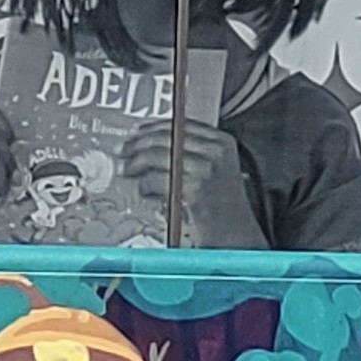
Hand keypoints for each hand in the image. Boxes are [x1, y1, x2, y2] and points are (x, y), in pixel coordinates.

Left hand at [127, 120, 257, 246]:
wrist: (238, 237)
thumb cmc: (225, 209)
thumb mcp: (216, 170)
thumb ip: (191, 154)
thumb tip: (154, 145)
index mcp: (222, 143)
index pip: (180, 124)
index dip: (152, 128)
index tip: (136, 133)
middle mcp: (215, 152)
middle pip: (165, 137)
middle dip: (138, 144)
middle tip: (123, 151)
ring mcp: (205, 170)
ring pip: (156, 156)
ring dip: (135, 162)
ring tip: (126, 170)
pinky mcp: (192, 191)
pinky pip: (156, 180)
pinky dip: (145, 184)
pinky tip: (144, 190)